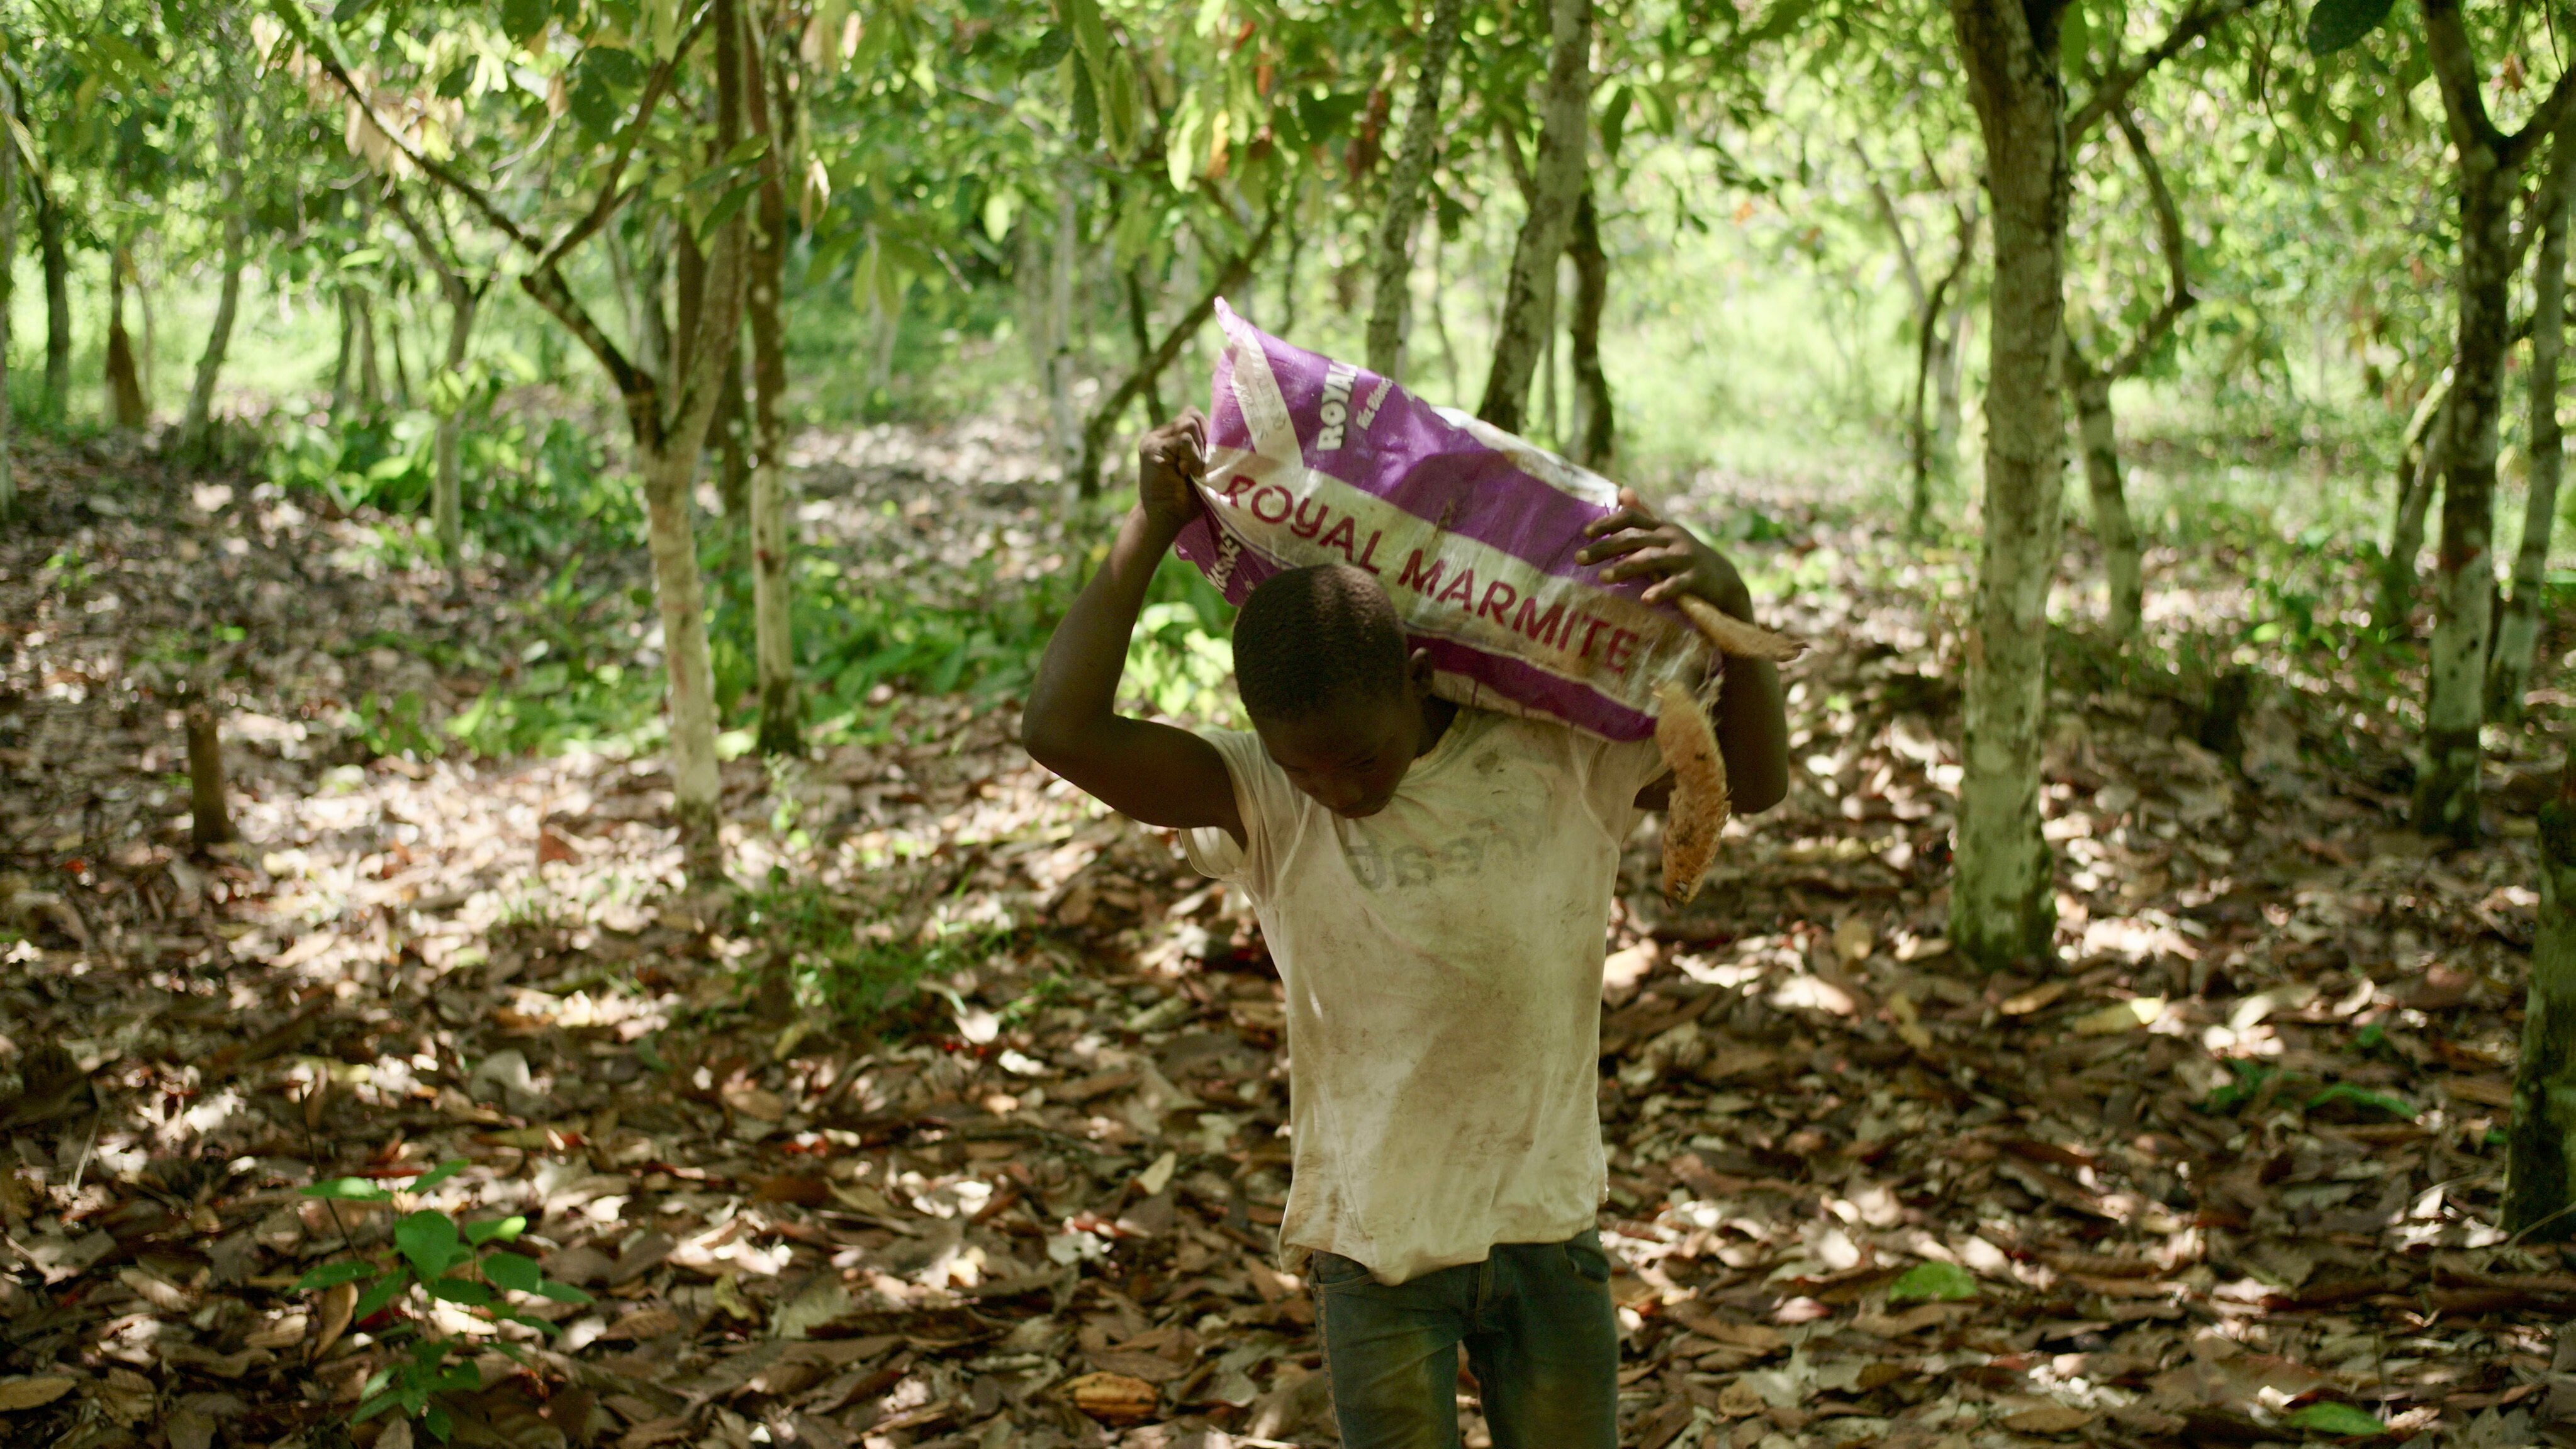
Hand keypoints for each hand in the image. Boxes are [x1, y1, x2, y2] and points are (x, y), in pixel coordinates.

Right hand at [1137, 409, 1208, 530]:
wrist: (1164, 518)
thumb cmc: (1186, 499)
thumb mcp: (1201, 468)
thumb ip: (1206, 448)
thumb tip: (1227, 431)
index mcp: (1171, 436)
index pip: (1193, 416)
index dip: (1207, 432)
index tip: (1209, 458)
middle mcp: (1160, 434)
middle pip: (1192, 415)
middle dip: (1205, 438)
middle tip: (1201, 465)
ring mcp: (1153, 439)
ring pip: (1189, 424)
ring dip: (1198, 449)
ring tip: (1193, 471)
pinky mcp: (1151, 447)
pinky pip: (1184, 439)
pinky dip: (1192, 456)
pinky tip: (1186, 472)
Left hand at [1576, 488, 1752, 617]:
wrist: (1723, 580)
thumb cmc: (1684, 557)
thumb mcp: (1665, 534)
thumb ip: (1643, 515)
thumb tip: (1622, 490)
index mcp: (1661, 528)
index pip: (1631, 517)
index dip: (1608, 522)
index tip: (1585, 533)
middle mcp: (1671, 539)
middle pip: (1634, 539)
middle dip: (1605, 548)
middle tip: (1578, 558)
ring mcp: (1684, 559)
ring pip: (1651, 560)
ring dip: (1626, 568)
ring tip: (1603, 578)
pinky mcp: (1696, 580)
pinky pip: (1677, 585)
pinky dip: (1662, 591)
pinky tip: (1645, 599)